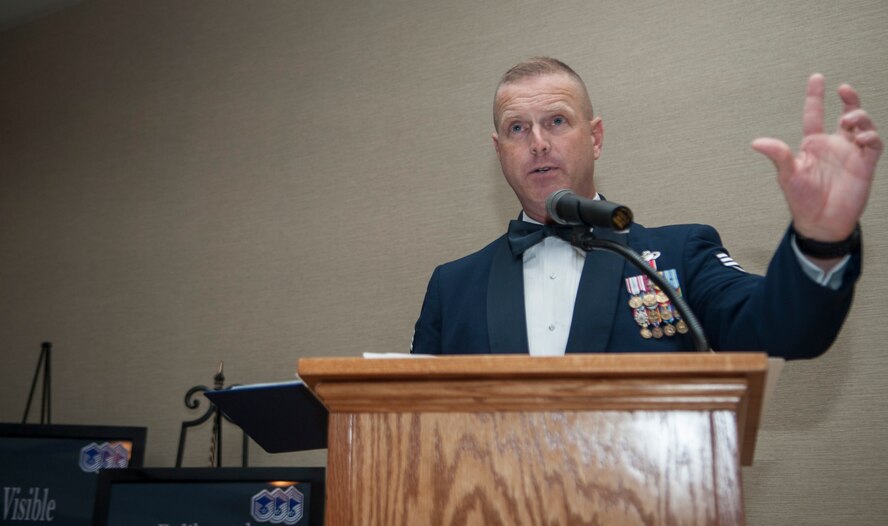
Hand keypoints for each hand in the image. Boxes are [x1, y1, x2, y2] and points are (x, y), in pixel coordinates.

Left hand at [752, 74, 880, 241]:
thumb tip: (756, 142)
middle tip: (844, 89)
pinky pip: (873, 145)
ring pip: (862, 125)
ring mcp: (851, 153)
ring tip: (849, 120)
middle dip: (849, 99)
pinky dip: (870, 137)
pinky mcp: (865, 165)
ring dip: (859, 117)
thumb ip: (778, 155)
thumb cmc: (802, 200)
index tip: (817, 78)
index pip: (815, 114)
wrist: (820, 223)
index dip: (815, 96)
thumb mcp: (787, 175)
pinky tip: (862, 138)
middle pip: (846, 113)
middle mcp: (834, 145)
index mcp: (813, 144)